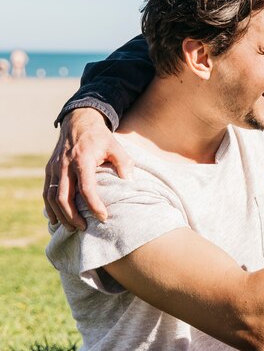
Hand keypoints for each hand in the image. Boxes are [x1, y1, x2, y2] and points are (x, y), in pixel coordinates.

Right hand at [43, 108, 133, 229]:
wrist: (78, 121)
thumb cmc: (100, 137)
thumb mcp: (116, 146)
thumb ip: (124, 163)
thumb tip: (129, 181)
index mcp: (82, 160)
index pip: (86, 188)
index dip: (94, 205)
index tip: (103, 217)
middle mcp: (65, 165)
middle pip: (63, 197)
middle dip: (72, 216)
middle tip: (83, 228)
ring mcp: (54, 167)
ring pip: (51, 196)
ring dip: (59, 215)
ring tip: (71, 228)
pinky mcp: (49, 169)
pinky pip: (46, 191)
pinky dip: (49, 207)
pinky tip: (56, 219)